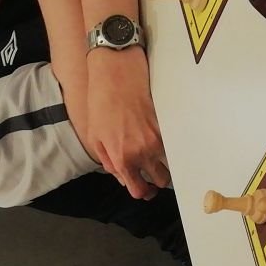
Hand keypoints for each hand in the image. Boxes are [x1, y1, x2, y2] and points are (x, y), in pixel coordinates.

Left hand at [85, 48, 167, 199]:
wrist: (116, 74)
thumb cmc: (101, 103)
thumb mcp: (96, 138)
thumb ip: (110, 162)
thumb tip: (122, 176)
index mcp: (123, 159)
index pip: (139, 189)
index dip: (143, 191)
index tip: (145, 189)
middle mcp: (143, 152)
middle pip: (161, 180)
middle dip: (157, 180)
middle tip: (153, 174)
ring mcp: (156, 138)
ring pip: (169, 163)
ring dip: (164, 163)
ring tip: (156, 156)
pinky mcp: (164, 123)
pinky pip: (170, 143)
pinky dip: (166, 145)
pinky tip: (157, 138)